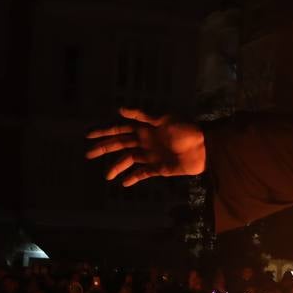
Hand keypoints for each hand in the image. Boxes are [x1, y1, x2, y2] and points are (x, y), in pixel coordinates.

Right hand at [85, 108, 205, 186]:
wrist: (205, 148)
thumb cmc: (186, 131)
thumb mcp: (165, 120)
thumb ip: (143, 116)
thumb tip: (120, 109)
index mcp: (145, 129)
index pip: (120, 130)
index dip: (105, 132)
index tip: (89, 136)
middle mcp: (146, 142)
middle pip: (120, 145)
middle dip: (104, 149)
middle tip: (88, 155)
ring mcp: (152, 155)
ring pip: (129, 160)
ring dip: (117, 167)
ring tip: (107, 175)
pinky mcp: (160, 168)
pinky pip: (144, 173)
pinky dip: (134, 178)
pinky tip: (124, 183)